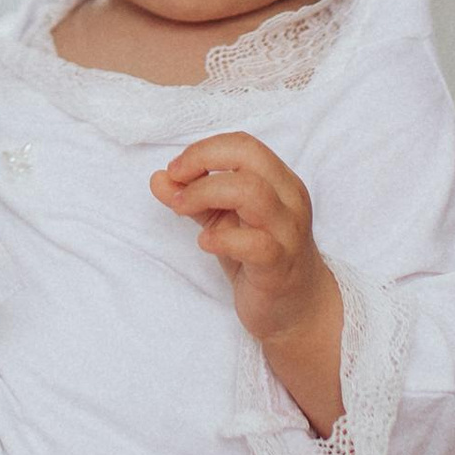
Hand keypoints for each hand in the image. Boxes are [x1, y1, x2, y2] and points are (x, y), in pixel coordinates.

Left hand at [151, 130, 342, 429]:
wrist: (296, 310)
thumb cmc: (260, 257)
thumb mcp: (223, 221)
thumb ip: (193, 198)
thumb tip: (158, 178)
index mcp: (279, 182)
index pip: (243, 144)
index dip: (204, 150)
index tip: (176, 169)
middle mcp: (288, 200)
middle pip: (249, 157)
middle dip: (202, 161)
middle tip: (176, 183)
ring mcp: (287, 233)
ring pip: (252, 193)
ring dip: (206, 194)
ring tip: (183, 209)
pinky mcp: (280, 266)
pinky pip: (256, 244)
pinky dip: (223, 238)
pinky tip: (205, 242)